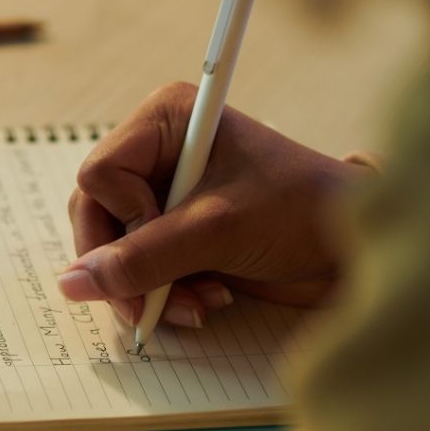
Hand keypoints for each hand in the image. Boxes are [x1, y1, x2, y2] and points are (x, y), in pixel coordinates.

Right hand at [58, 82, 368, 327]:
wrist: (358, 249)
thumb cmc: (302, 213)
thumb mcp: (216, 231)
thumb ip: (142, 258)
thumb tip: (71, 284)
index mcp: (166, 121)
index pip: (98, 175)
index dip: (122, 217)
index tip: (167, 236)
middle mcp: (160, 152)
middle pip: (97, 215)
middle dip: (127, 267)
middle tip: (148, 309)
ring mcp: (167, 194)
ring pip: (115, 248)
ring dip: (150, 287)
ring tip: (198, 305)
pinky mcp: (179, 230)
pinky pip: (142, 266)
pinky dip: (167, 292)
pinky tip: (206, 301)